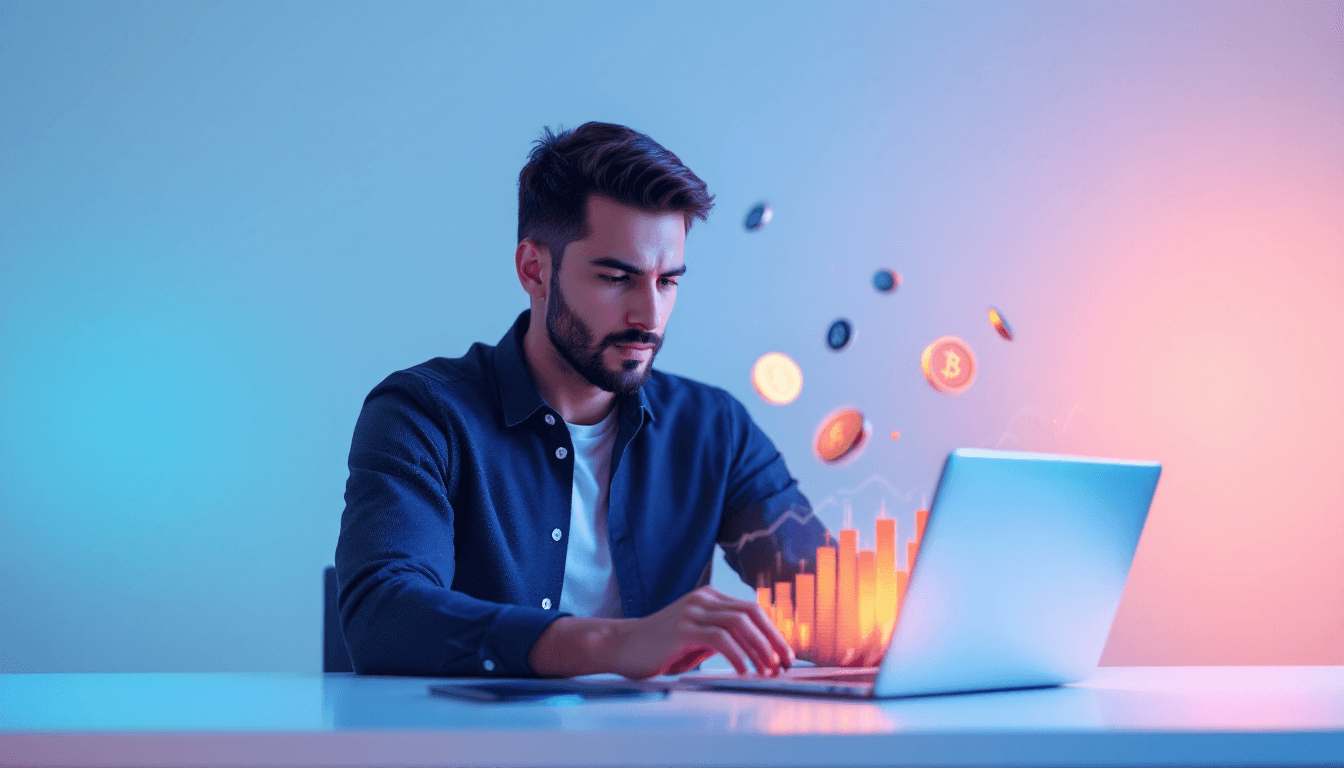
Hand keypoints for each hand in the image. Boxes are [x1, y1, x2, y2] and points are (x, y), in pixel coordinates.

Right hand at [611, 586, 794, 678]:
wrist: (620, 646)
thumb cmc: (658, 648)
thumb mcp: (695, 639)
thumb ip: (721, 639)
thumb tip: (757, 654)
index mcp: (709, 598)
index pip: (752, 610)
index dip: (773, 632)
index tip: (786, 655)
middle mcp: (703, 600)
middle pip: (751, 614)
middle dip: (774, 639)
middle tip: (786, 663)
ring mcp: (692, 612)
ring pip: (739, 624)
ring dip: (759, 649)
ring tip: (768, 670)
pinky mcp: (682, 629)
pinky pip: (719, 639)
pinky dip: (737, 655)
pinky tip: (743, 671)